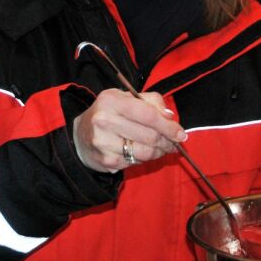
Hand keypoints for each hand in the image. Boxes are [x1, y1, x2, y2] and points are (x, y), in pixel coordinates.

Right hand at [72, 89, 186, 172]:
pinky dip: (145, 159)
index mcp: (111, 100)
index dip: (168, 126)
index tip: (180, 133)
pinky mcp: (106, 160)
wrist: (80, 136)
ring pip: (145, 152)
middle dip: (167, 141)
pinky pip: (136, 162)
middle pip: (149, 135)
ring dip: (159, 152)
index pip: (148, 114)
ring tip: (161, 148)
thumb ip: (150, 101)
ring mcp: (104, 142)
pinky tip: (142, 152)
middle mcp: (104, 120)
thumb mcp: (126, 99)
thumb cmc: (109, 114)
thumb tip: (169, 116)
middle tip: (174, 143)